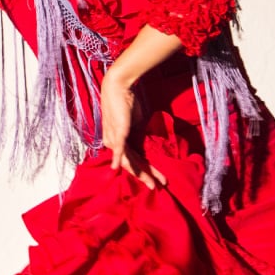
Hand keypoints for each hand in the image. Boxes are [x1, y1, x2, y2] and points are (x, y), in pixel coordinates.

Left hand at [100, 67, 165, 189]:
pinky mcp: (117, 133)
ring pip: (129, 161)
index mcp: (119, 143)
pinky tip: (117, 168)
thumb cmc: (127, 104)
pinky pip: (118, 148)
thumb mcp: (136, 125)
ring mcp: (114, 139)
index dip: (148, 170)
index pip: (135, 160)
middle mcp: (114, 144)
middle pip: (132, 164)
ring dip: (141, 172)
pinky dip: (118, 158)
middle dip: (146, 175)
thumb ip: (139, 138)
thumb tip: (144, 147)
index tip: (160, 178)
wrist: (118, 88)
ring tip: (153, 182)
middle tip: (157, 186)